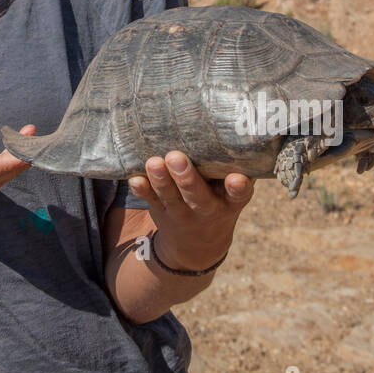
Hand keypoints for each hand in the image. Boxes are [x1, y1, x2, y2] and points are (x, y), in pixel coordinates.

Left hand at [127, 150, 254, 271]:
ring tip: (153, 162)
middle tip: (176, 158)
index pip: (238, 195)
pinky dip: (142, 190)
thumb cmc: (219, 199)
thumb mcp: (231, 193)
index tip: (236, 178)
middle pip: (197, 196)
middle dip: (187, 178)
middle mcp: (207, 209)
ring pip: (170, 197)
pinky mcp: (161, 210)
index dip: (238, 188)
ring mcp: (182, 212)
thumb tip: (231, 127)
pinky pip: (150, 200)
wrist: (198, 245)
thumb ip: (231, 166)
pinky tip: (134, 179)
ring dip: (161, 180)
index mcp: (230, 202)